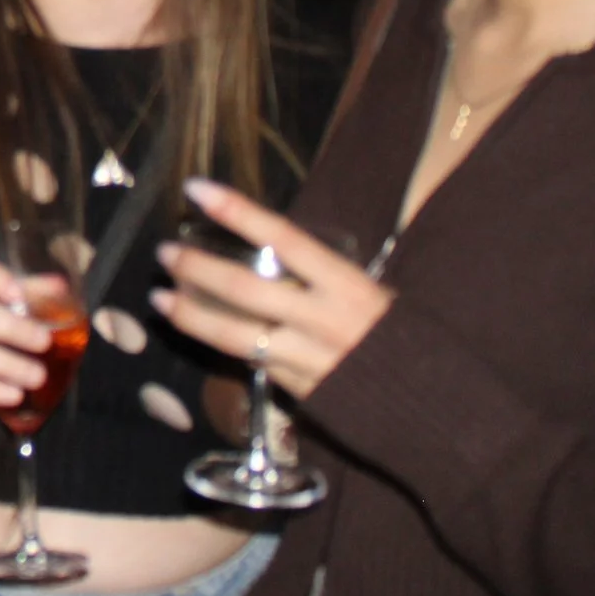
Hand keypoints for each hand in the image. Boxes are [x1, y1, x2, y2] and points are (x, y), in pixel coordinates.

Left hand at [150, 180, 390, 400]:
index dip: (236, 211)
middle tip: (165, 253)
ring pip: (235, 335)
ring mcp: (308, 359)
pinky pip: (252, 363)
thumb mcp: (367, 292)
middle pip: (245, 288)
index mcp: (346, 284)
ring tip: (160, 298)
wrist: (434, 406)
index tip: (196, 189)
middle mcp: (323, 319)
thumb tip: (268, 248)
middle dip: (197, 269)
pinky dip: (221, 344)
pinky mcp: (299, 392)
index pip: (282, 237)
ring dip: (192, 315)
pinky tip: (197, 330)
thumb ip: (318, 276)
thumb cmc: (400, 336)